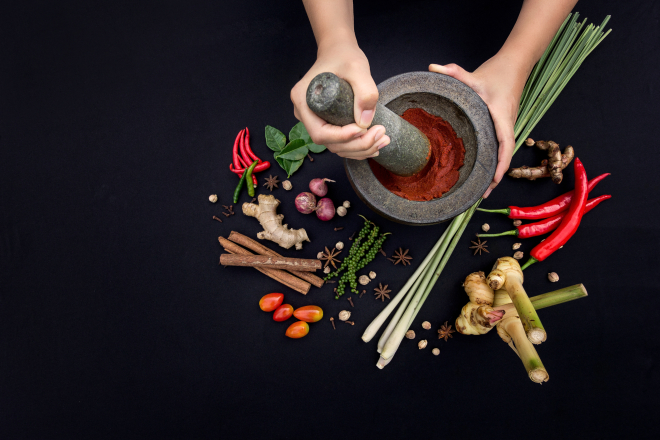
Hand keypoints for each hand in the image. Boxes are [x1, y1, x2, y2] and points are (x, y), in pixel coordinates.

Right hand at [290, 39, 389, 158]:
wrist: (339, 52)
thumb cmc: (344, 56)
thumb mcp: (357, 67)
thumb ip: (364, 91)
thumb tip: (365, 122)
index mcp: (303, 100)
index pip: (320, 132)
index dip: (342, 137)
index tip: (363, 129)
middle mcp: (305, 114)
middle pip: (329, 143)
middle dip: (357, 145)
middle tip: (381, 135)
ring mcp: (314, 120)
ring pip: (336, 146)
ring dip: (360, 149)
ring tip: (383, 140)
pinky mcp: (326, 123)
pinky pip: (340, 142)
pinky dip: (358, 147)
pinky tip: (376, 143)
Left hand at [430, 54, 527, 196]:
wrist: (516, 63)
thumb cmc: (497, 71)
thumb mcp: (474, 74)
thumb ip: (453, 72)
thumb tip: (432, 68)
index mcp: (502, 117)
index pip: (505, 144)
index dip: (500, 163)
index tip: (494, 179)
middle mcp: (507, 124)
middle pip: (504, 155)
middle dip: (495, 176)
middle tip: (483, 195)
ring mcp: (506, 126)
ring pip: (502, 153)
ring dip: (495, 171)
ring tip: (483, 191)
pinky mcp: (502, 125)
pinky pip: (500, 147)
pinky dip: (494, 160)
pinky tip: (483, 171)